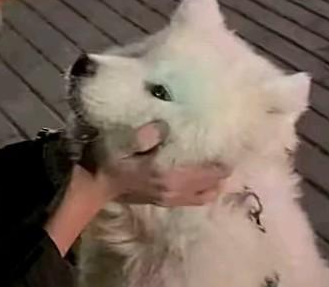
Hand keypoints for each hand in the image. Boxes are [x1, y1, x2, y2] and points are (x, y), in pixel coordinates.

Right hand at [94, 121, 230, 206]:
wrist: (95, 186)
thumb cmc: (107, 161)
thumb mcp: (120, 143)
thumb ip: (143, 136)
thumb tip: (165, 126)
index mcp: (166, 175)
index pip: (205, 172)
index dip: (221, 162)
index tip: (233, 147)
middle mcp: (173, 190)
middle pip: (210, 186)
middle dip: (223, 173)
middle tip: (231, 155)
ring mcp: (170, 199)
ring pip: (205, 196)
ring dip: (216, 183)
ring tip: (222, 168)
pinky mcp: (165, 202)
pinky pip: (194, 200)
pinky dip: (205, 191)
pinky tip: (205, 181)